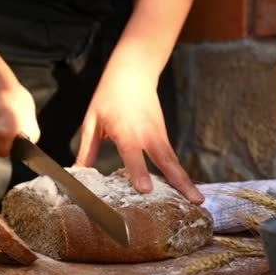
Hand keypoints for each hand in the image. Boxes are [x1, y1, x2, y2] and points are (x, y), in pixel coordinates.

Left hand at [75, 67, 203, 203]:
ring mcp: (159, 135)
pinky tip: (187, 190)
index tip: (145, 190)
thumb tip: (77, 174)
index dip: (138, 171)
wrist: (134, 72)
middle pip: (165, 161)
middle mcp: (147, 134)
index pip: (133, 153)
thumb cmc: (109, 96)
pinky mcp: (163, 136)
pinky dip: (180, 174)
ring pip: (173, 161)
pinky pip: (172, 158)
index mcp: (126, 130)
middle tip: (194, 202)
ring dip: (186, 181)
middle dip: (179, 182)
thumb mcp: (92, 120)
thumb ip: (87, 149)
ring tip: (198, 201)